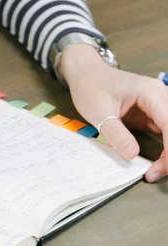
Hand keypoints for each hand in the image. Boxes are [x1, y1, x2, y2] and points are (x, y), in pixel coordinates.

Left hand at [61, 47, 167, 181]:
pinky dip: (165, 150)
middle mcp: (161, 97)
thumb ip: (116, 133)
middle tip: (154, 173)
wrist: (85, 72)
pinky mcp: (155, 114)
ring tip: (155, 171)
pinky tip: (157, 164)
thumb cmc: (90, 86)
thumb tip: (132, 155)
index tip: (157, 170)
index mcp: (151, 93)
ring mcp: (160, 105)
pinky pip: (167, 133)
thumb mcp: (98, 112)